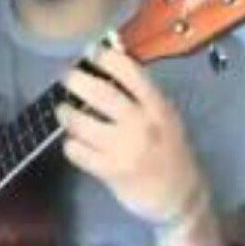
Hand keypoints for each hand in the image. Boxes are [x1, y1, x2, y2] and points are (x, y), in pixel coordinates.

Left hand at [55, 46, 210, 227]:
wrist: (180, 194)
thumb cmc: (169, 149)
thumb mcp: (165, 117)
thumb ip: (142, 96)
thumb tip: (108, 68)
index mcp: (157, 106)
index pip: (129, 72)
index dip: (105, 57)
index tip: (90, 51)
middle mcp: (140, 123)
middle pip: (99, 92)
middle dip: (76, 79)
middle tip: (67, 76)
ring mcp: (124, 148)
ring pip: (81, 122)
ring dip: (66, 113)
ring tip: (64, 110)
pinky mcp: (110, 171)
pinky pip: (77, 151)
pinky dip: (71, 145)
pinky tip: (74, 142)